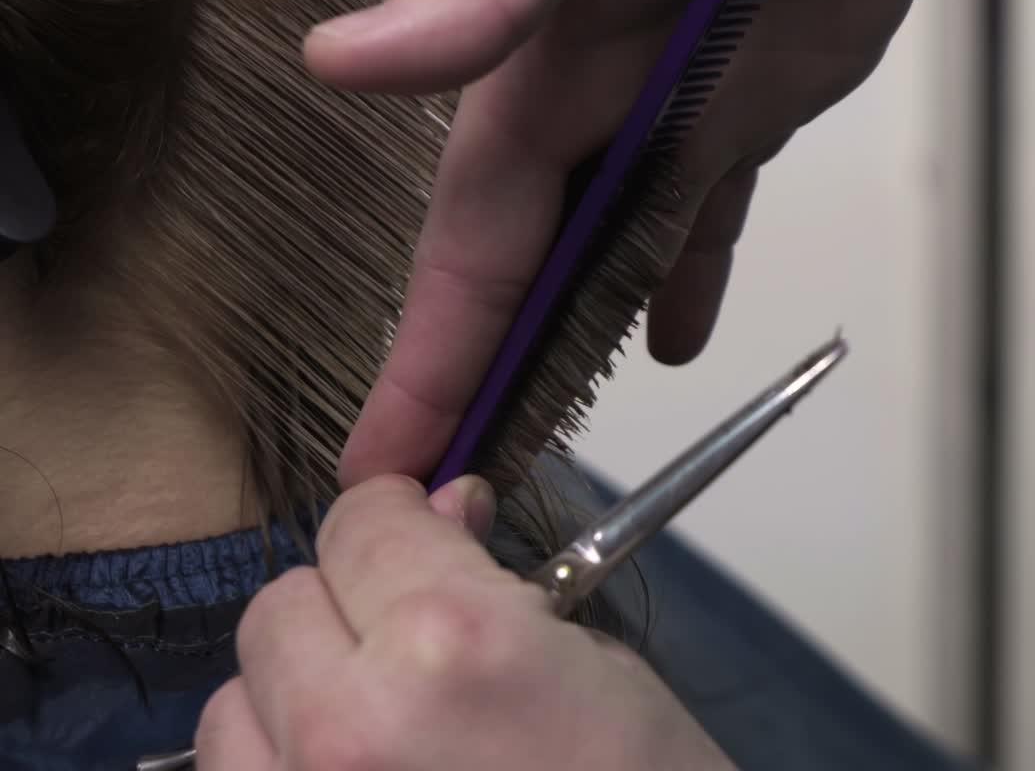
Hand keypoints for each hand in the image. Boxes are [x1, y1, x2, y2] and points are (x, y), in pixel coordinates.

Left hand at [196, 475, 733, 770]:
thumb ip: (488, 581)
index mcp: (447, 640)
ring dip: (292, 703)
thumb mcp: (594, 660)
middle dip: (342, 606)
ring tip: (378, 735)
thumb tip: (438, 510)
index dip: (400, 520)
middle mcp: (346, 725)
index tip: (428, 538)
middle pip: (278, 608)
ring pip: (230, 709)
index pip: (360, 518)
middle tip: (410, 644)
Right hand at [309, 0, 992, 484]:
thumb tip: (339, 62)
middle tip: (452, 485)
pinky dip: (693, 269)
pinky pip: (714, 201)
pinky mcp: (763, 85)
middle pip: (531, 258)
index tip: (387, 453)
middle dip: (488, 368)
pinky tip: (674, 335)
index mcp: (538, 52)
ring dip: (578, 336)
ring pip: (616, 243)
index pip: (470, 236)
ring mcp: (682, 92)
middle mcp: (598, 85)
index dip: (430, 346)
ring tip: (548, 432)